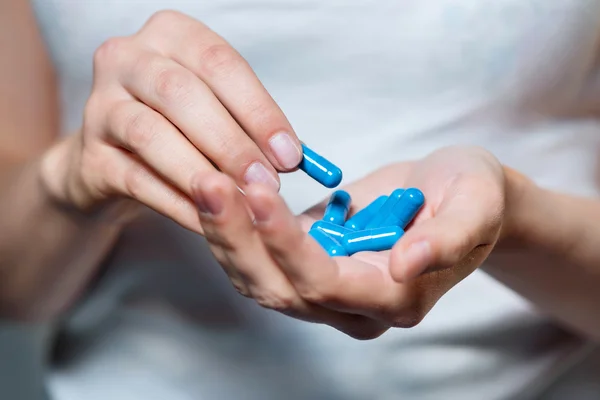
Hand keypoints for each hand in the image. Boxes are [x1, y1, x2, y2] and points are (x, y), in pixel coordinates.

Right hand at [43, 10, 301, 230]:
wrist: (112, 158)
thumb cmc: (177, 126)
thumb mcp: (213, 108)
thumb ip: (249, 123)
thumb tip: (292, 156)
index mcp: (169, 35)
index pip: (219, 62)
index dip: (258, 110)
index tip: (290, 154)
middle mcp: (127, 59)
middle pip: (181, 94)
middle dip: (231, 142)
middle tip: (266, 182)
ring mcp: (100, 106)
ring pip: (151, 134)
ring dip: (201, 172)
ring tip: (237, 201)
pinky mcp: (89, 156)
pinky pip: (136, 179)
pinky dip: (176, 202)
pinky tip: (206, 220)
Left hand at [194, 146, 507, 338]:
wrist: (452, 195)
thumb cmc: (470, 195)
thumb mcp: (477, 203)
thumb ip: (450, 239)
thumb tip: (407, 265)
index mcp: (395, 299)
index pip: (326, 285)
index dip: (287, 244)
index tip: (257, 191)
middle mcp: (353, 307)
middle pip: (280, 291)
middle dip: (239, 239)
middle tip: (210, 182)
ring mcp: (325, 290)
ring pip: (260, 280)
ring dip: (226, 236)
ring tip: (205, 182)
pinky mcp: (307, 264)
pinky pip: (259, 260)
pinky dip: (233, 230)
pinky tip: (218, 192)